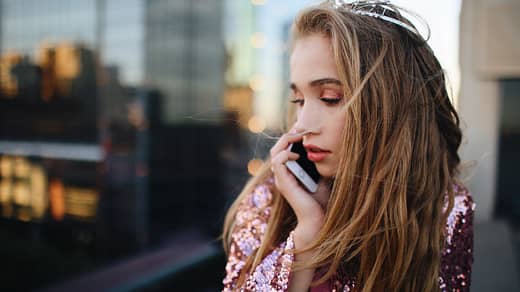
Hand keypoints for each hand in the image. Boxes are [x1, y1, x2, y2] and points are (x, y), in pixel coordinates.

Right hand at [270, 131, 329, 245]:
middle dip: (289, 135)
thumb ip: (320, 164)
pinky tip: (299, 154)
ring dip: (287, 141)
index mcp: (290, 172)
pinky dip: (287, 153)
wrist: (320, 220)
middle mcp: (283, 175)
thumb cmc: (322, 201)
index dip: (292, 135)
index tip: (306, 127)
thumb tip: (329, 147)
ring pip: (275, 152)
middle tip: (303, 127)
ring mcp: (281, 179)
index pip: (284, 148)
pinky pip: (278, 161)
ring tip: (300, 136)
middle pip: (277, 147)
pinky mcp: (284, 183)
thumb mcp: (323, 176)